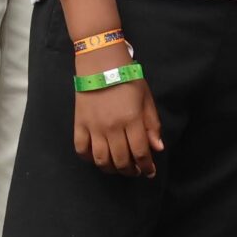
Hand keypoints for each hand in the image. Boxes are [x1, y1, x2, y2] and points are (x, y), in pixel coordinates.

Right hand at [73, 48, 161, 177]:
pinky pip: (81, 150)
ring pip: (101, 160)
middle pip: (121, 160)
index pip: (140, 152)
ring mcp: (94, 127)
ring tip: (119, 168)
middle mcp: (112, 127)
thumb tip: (157, 148)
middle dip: (131, 171)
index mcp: (131, 120)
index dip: (146, 166)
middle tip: (136, 171)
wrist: (101, 64)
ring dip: (111, 169)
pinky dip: (89, 159)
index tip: (150, 172)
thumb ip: (152, 124)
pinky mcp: (79, 125)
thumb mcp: (146, 99)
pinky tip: (98, 158)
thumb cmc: (128, 79)